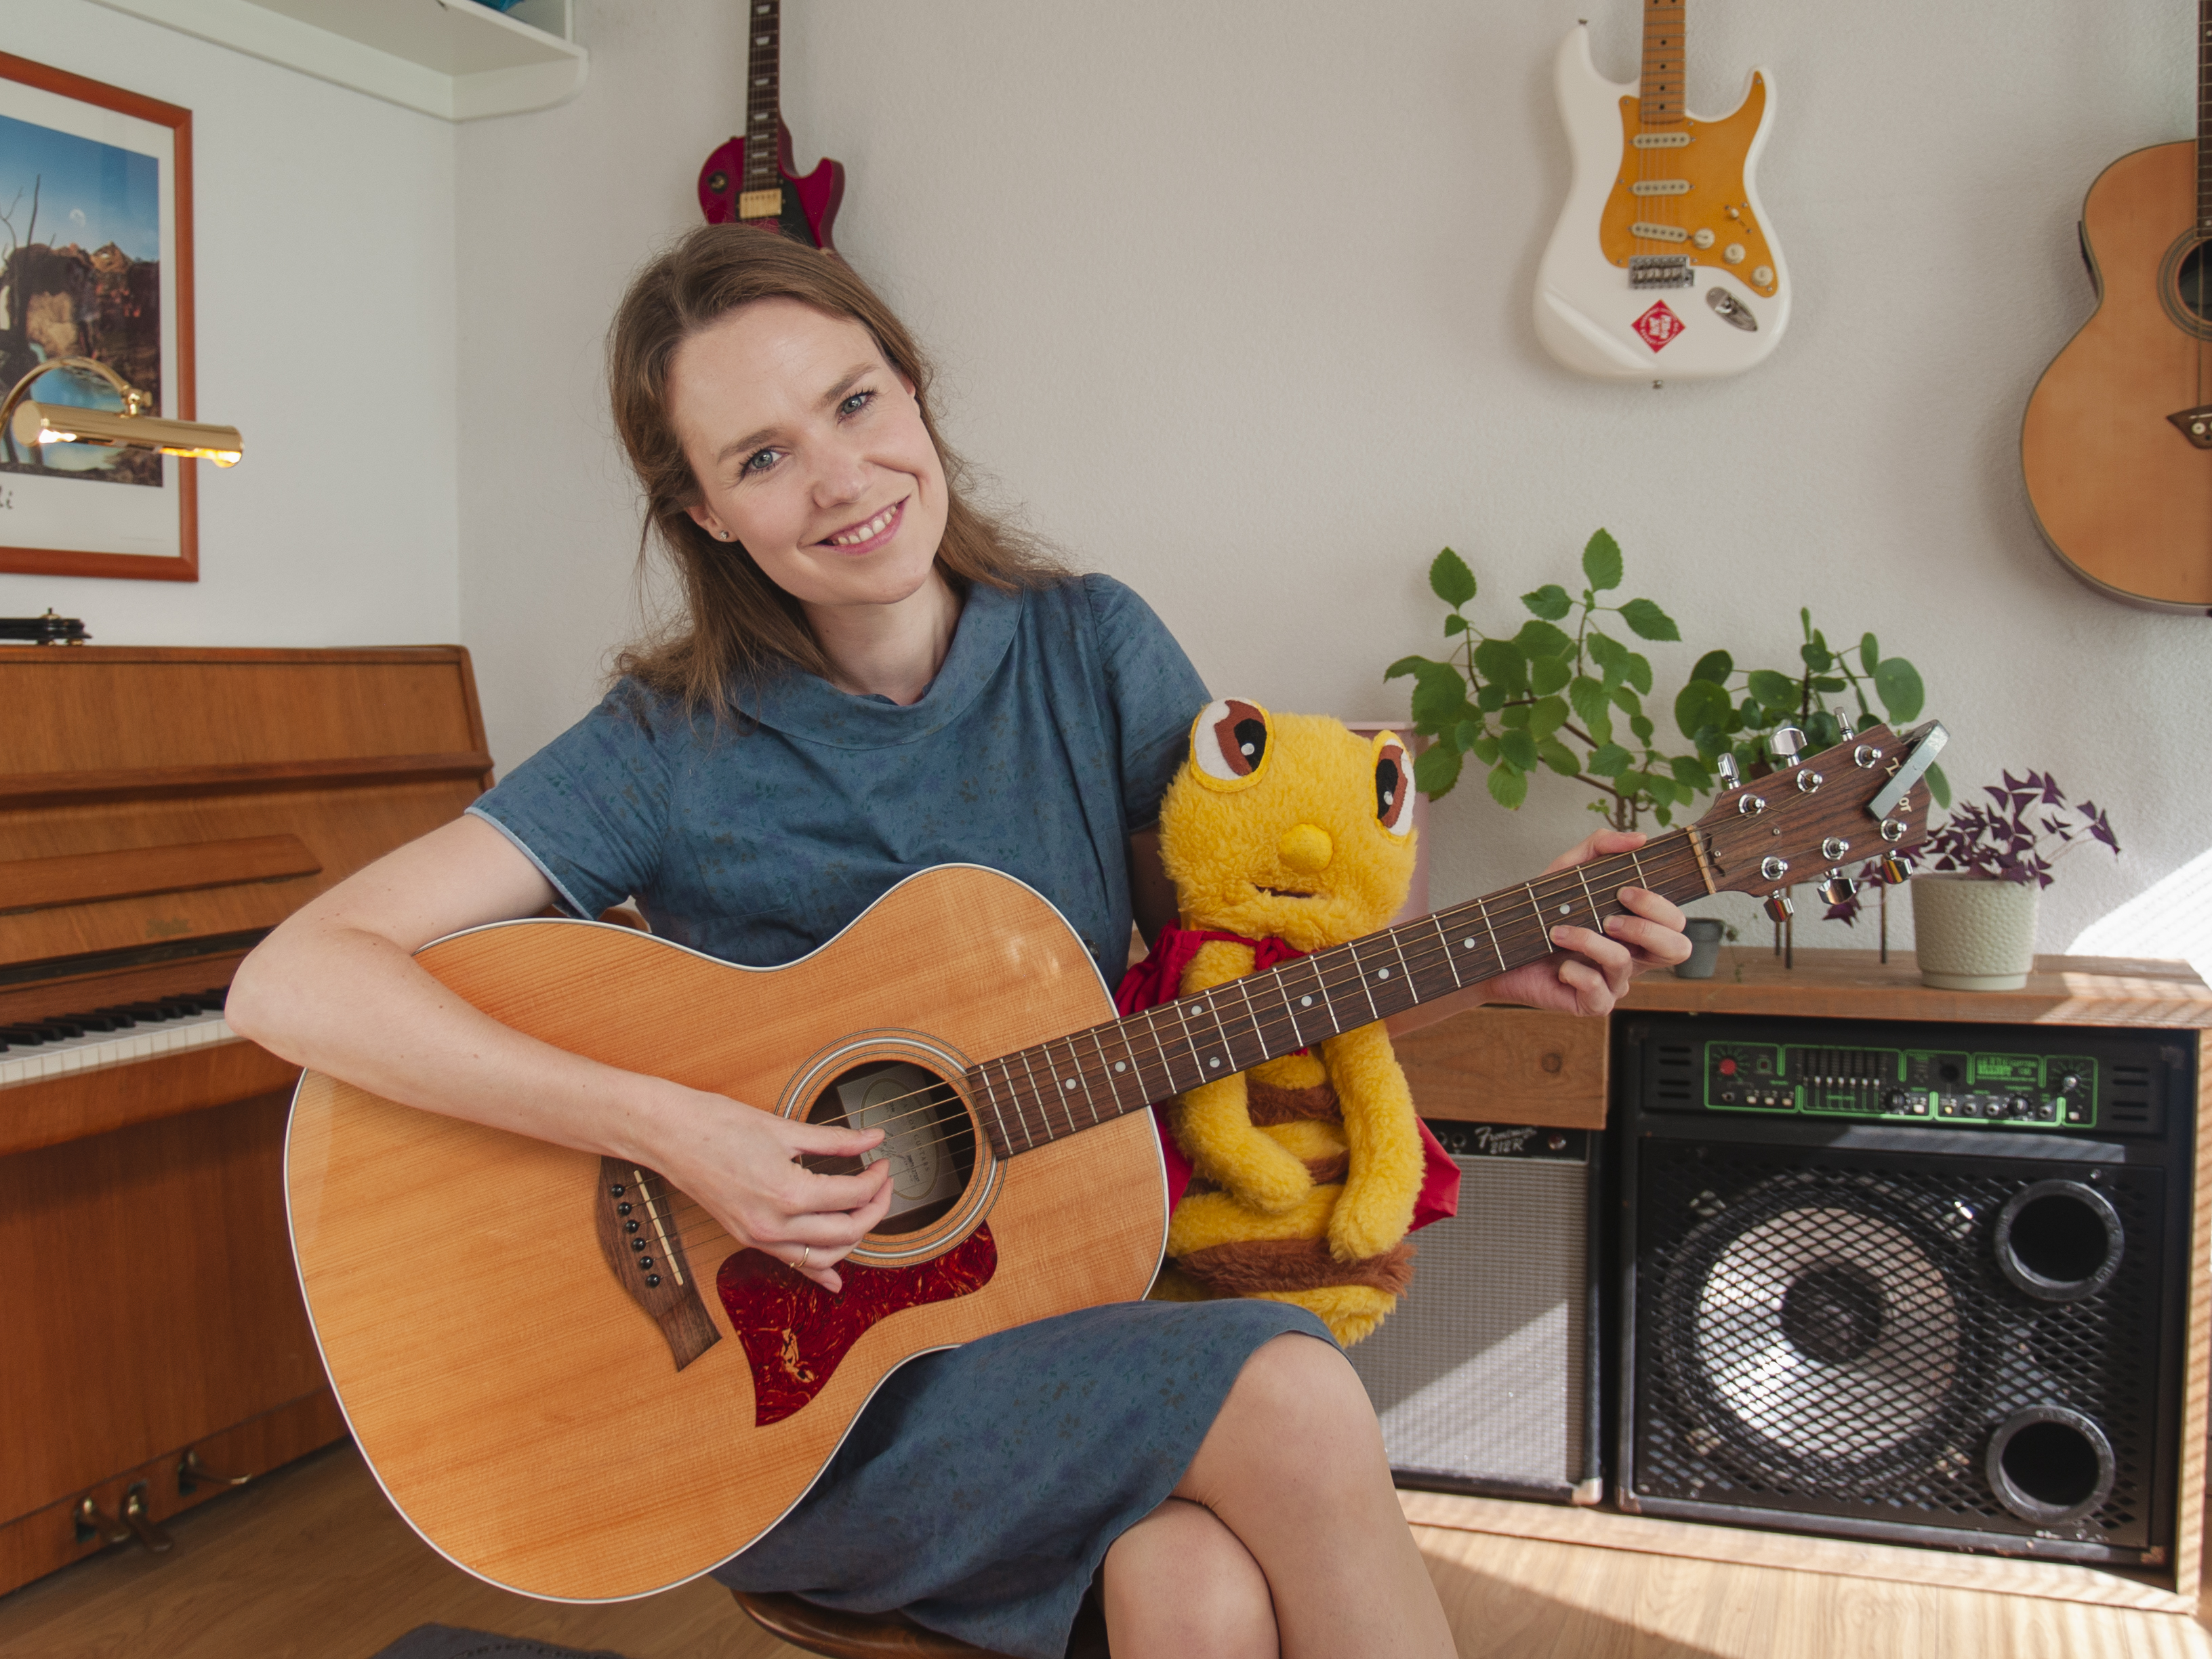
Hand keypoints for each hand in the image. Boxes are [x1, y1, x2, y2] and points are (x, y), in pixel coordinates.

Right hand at [641, 1080, 894, 1293]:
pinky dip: (816, 1272)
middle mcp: (773, 1225)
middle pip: (845, 1232)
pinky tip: (834, 1280)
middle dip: (874, 1209)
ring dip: (852, 1238)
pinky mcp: (747, 1239)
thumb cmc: (716, 1124)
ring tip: (864, 1210)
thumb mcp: (784, 1128)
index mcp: (787, 1193)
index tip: (882, 1163)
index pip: (852, 1196)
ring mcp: (758, 1237)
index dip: (876, 1179)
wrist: (668, 1135)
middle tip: (881, 1184)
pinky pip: (790, 1264)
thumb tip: (873, 1137)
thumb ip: (836, 1140)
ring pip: (823, 1256)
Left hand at [1471, 829, 1691, 1017]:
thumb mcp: (1569, 869)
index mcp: (1637, 927)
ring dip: (1589, 941)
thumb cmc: (1541, 912)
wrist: (1500, 946)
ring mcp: (1614, 982)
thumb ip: (1602, 846)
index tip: (1624, 891)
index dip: (1659, 906)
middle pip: (1677, 949)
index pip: (1675, 922)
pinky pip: (1599, 992)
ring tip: (1560, 931)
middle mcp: (1633, 956)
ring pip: (1625, 964)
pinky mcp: (1592, 1003)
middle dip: (1644, 928)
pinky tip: (1558, 965)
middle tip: (1608, 917)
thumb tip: (1639, 838)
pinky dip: (1575, 972)